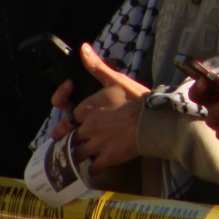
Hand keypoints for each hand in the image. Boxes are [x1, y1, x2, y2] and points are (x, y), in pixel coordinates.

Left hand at [71, 43, 150, 169]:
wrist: (153, 120)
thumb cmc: (135, 99)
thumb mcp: (115, 79)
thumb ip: (96, 66)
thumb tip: (83, 48)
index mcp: (87, 108)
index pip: (69, 116)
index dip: (67, 120)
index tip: (65, 125)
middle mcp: (87, 127)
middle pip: (70, 138)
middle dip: (68, 142)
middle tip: (66, 147)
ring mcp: (96, 144)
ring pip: (77, 155)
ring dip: (77, 157)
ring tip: (79, 160)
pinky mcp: (107, 158)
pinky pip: (93, 168)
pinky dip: (92, 170)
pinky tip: (95, 170)